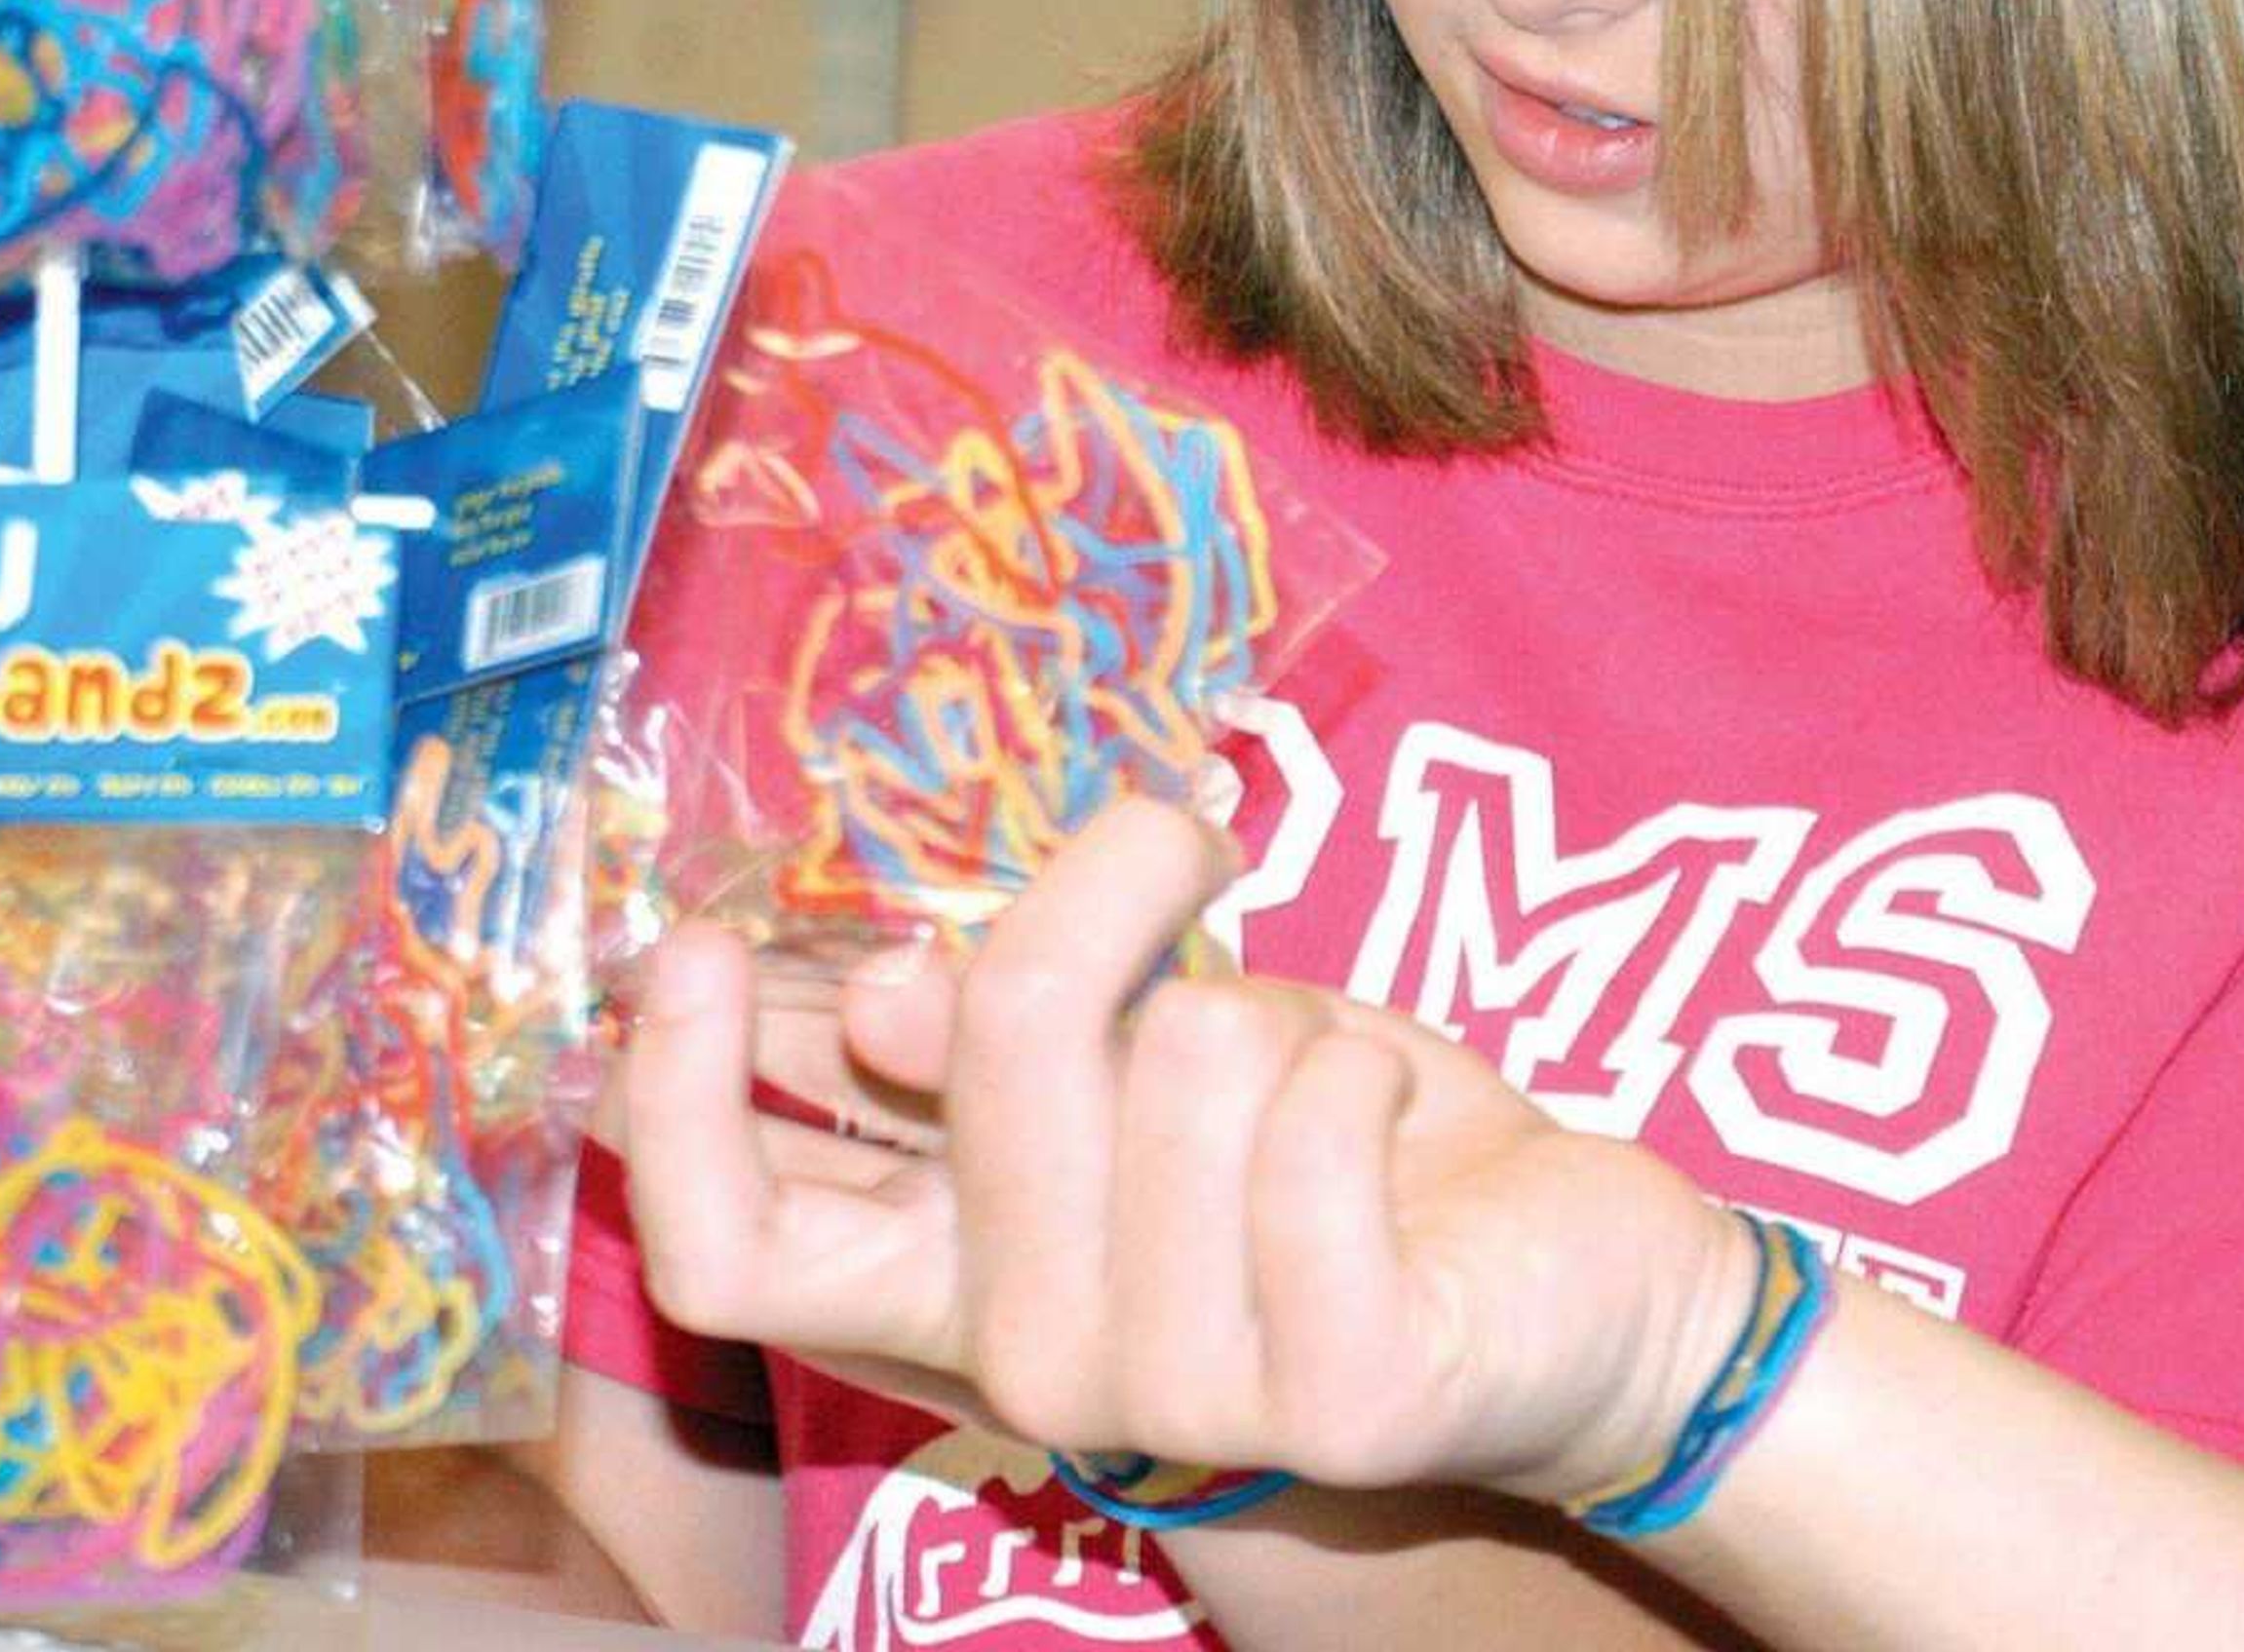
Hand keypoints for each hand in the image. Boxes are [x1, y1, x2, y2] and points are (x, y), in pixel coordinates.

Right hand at [620, 799, 1758, 1506]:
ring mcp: (1182, 1402)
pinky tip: (1393, 1113)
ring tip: (1319, 1071)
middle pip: (992, 1049)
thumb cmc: (1340, 1147)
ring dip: (1274, 1003)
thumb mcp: (1155, 1053)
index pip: (726, 1256)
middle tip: (1185, 842)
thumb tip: (878, 987)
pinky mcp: (1341, 1397)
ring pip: (1183, 1048)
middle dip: (1111, 887)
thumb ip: (1003, 1030)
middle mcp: (1032, 1363)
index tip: (692, 940)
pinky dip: (1371, 1056)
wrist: (1569, 1287)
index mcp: (955, 1276)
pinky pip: (1319, 1111)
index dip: (674, 1103)